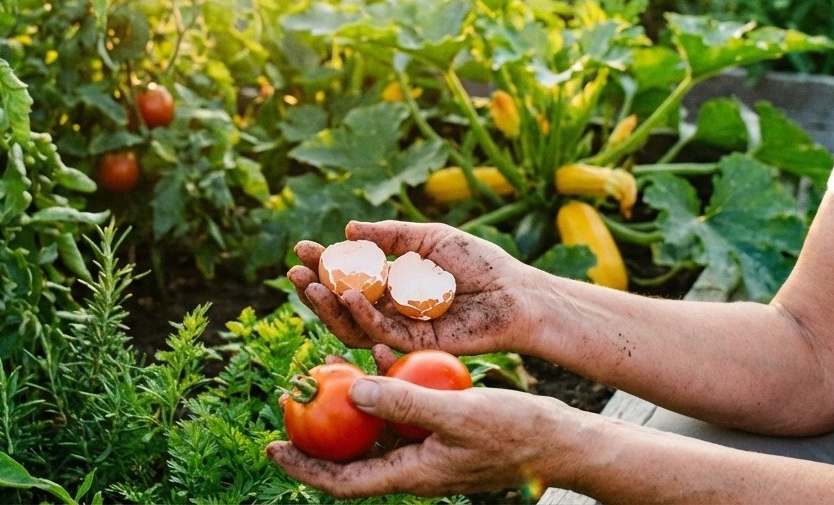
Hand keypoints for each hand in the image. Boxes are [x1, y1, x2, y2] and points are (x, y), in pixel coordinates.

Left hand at [267, 372, 582, 498]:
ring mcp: (428, 450)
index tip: (272, 447)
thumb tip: (352, 394)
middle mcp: (413, 465)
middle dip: (317, 434)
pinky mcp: (442, 432)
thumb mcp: (460, 413)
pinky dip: (386, 386)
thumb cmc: (516, 432)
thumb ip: (405, 403)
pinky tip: (379, 351)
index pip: (343, 482)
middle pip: (351, 457)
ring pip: (374, 431)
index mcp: (411, 472)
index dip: (304, 468)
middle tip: (289, 403)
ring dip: (349, 405)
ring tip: (324, 375)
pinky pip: (402, 412)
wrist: (560, 441)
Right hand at [287, 220, 540, 354]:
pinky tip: (348, 296)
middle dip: (315, 288)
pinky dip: (362, 316)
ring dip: (328, 306)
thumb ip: (391, 236)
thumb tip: (350, 230)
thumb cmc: (479, 263)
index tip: (301, 248)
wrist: (514, 293)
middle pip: (343, 303)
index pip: (349, 275)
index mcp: (393, 282)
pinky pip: (380, 334)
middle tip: (294, 271)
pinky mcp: (415, 346)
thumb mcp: (430, 238)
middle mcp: (392, 307)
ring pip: (354, 324)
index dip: (324, 263)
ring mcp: (402, 328)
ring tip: (309, 285)